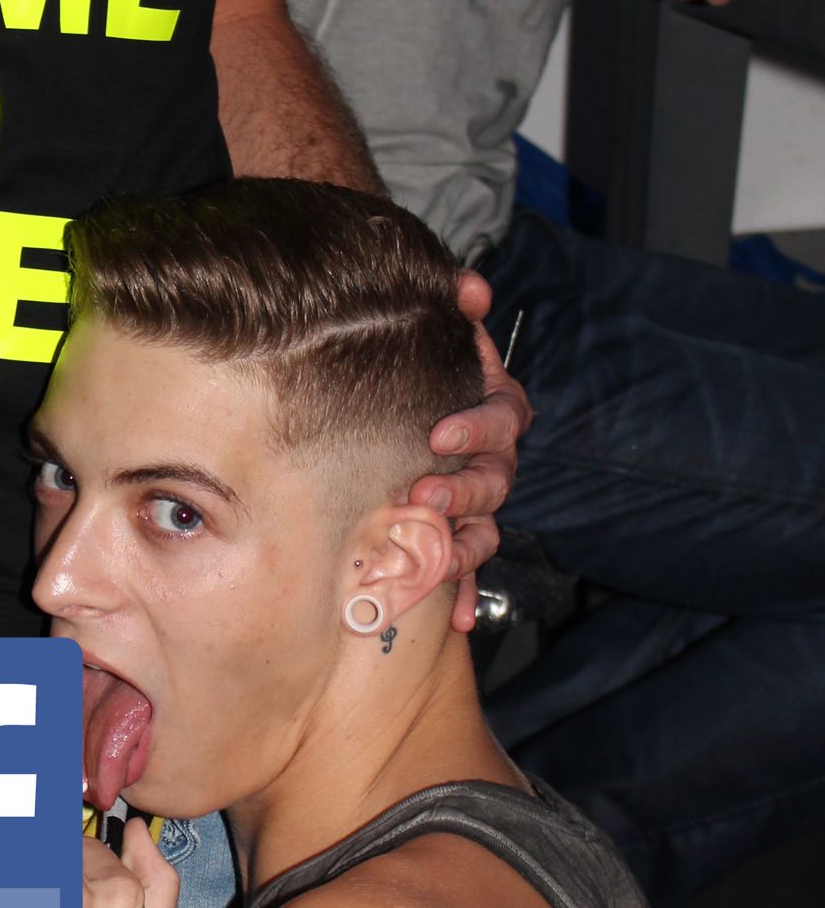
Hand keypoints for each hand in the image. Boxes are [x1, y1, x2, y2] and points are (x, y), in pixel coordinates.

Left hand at [412, 267, 533, 633]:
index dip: (476, 425)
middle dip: (462, 489)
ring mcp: (480, 502)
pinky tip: (458, 621)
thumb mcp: (439, 333)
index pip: (503, 416)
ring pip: (485, 527)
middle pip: (494, 479)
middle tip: (423, 495)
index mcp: (495, 409)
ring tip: (433, 554)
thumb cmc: (423, 368)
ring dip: (463, 544)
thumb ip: (455, 304)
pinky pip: (471, 571)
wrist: (404, 404)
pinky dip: (466, 596)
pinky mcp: (459, 539)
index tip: (438, 432)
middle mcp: (494, 459)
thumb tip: (470, 287)